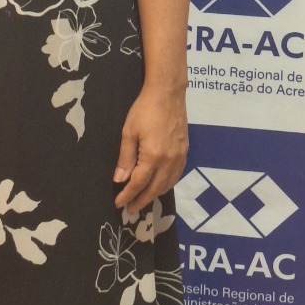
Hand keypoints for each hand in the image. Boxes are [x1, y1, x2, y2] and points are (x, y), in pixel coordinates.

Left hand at [113, 83, 187, 214]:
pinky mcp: (185, 152)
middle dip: (141, 201)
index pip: (139, 183)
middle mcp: (169, 162)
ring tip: (142, 200)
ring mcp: (179, 158)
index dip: (128, 195)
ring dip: (154, 195)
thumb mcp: (129, 131)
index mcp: (153, 157)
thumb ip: (125, 157)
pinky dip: (166, 185)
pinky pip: (176, 176)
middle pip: (155, 189)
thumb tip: (119, 180)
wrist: (168, 94)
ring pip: (167, 185)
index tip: (118, 204)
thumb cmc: (144, 110)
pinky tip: (159, 186)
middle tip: (130, 210)